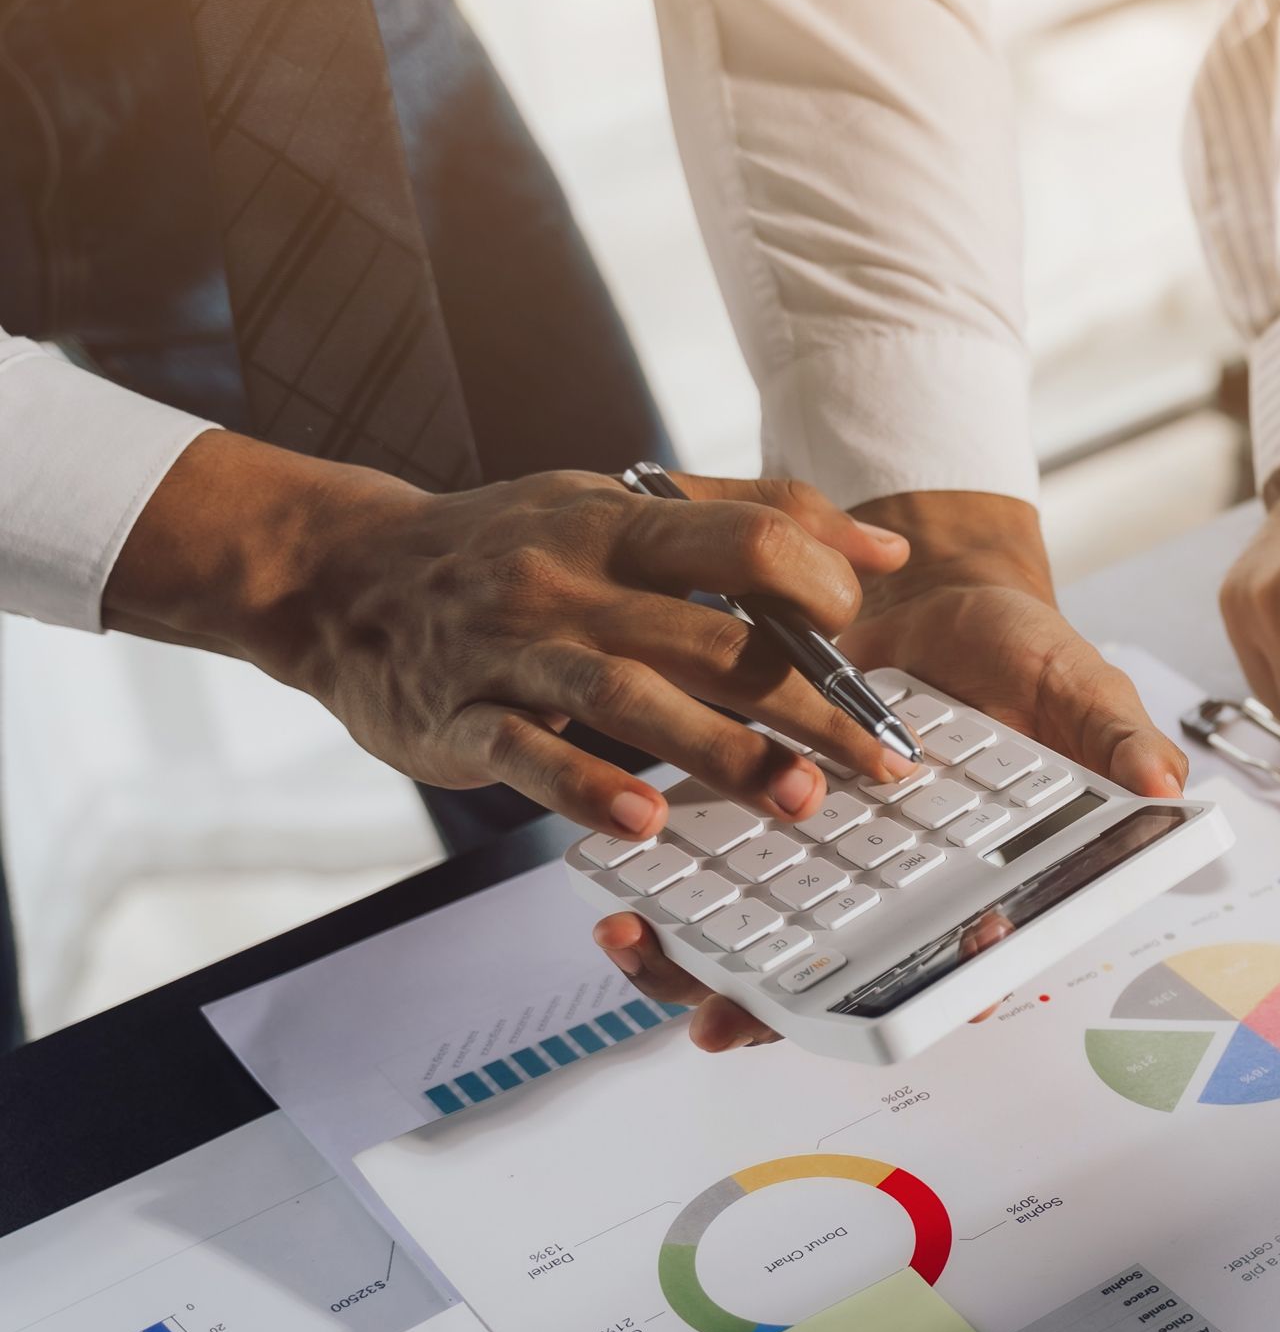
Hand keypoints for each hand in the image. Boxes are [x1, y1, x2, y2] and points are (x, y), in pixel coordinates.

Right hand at [104, 432, 917, 840]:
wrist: (343, 575)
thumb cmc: (510, 545)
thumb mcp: (619, 506)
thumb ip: (753, 517)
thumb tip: (883, 556)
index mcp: (620, 522)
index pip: (747, 538)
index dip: (820, 589)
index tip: (868, 654)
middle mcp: (572, 578)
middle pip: (710, 637)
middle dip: (805, 703)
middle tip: (878, 763)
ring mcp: (512, 648)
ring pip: (628, 696)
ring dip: (718, 752)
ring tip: (794, 798)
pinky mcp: (459, 717)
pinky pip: (527, 755)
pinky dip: (587, 788)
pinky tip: (645, 825)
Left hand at [598, 491, 1187, 1049]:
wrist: (918, 578)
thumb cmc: (1010, 644)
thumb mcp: (1071, 678)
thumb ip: (1109, 734)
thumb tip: (1166, 785)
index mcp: (986, 881)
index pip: (968, 963)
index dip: (940, 994)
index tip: (912, 1001)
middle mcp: (898, 896)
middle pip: (842, 984)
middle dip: (778, 1015)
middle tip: (725, 1022)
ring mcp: (823, 870)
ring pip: (763, 953)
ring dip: (701, 971)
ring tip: (642, 956)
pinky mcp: (757, 823)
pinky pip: (711, 888)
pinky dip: (665, 908)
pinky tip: (618, 907)